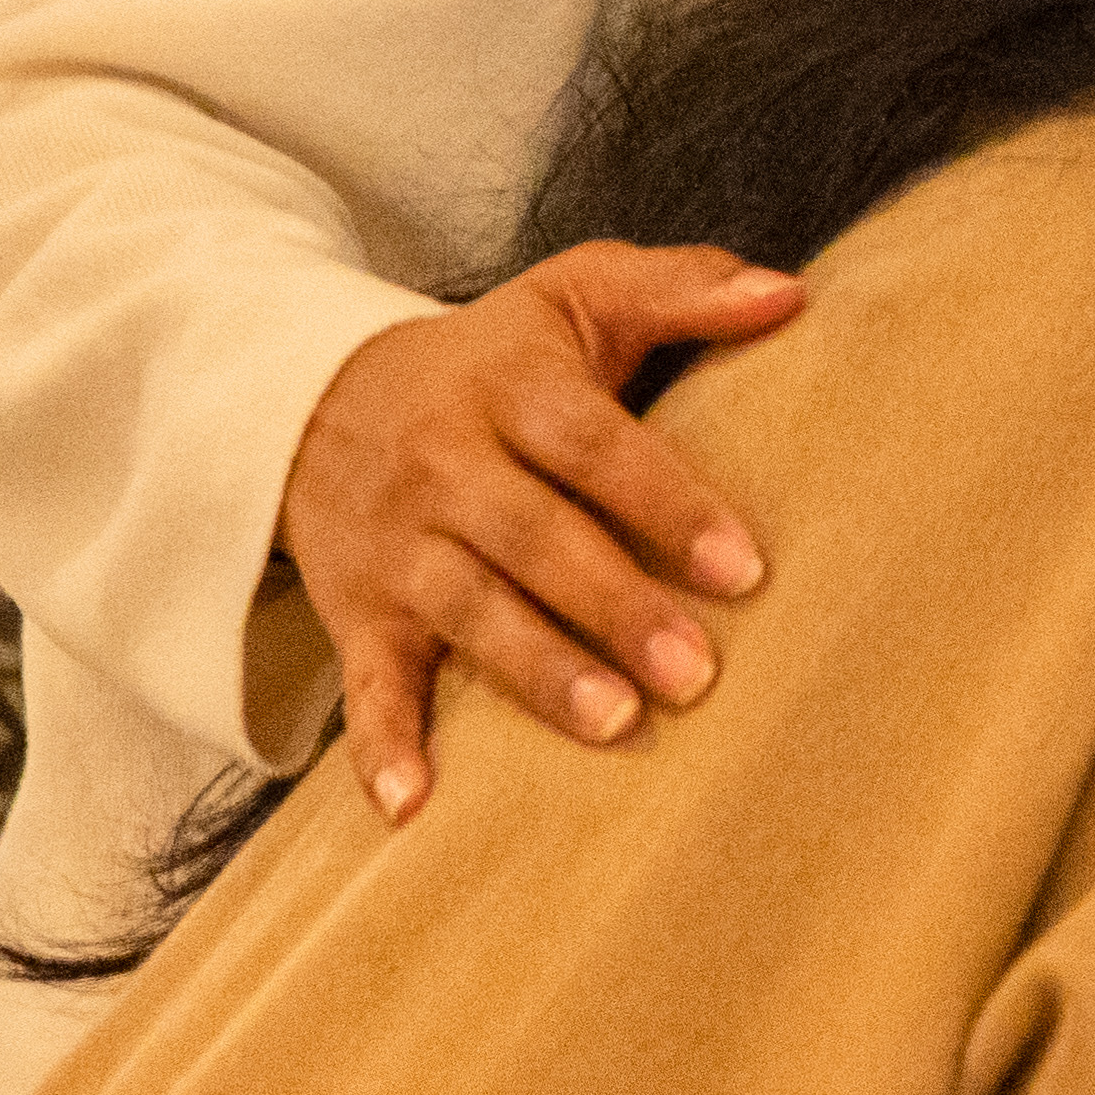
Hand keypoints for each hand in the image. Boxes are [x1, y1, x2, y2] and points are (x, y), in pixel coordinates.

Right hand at [277, 243, 797, 817]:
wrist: (306, 397)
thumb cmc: (488, 359)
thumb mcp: (573, 298)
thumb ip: (679, 287)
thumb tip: (789, 293)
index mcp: (508, 387)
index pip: (593, 446)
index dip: (666, 503)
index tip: (743, 567)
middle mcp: (444, 466)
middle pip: (533, 537)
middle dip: (613, 606)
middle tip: (696, 673)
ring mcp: (396, 546)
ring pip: (466, 610)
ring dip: (536, 672)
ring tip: (615, 726)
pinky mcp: (354, 611)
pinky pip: (364, 681)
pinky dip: (380, 745)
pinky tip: (412, 806)